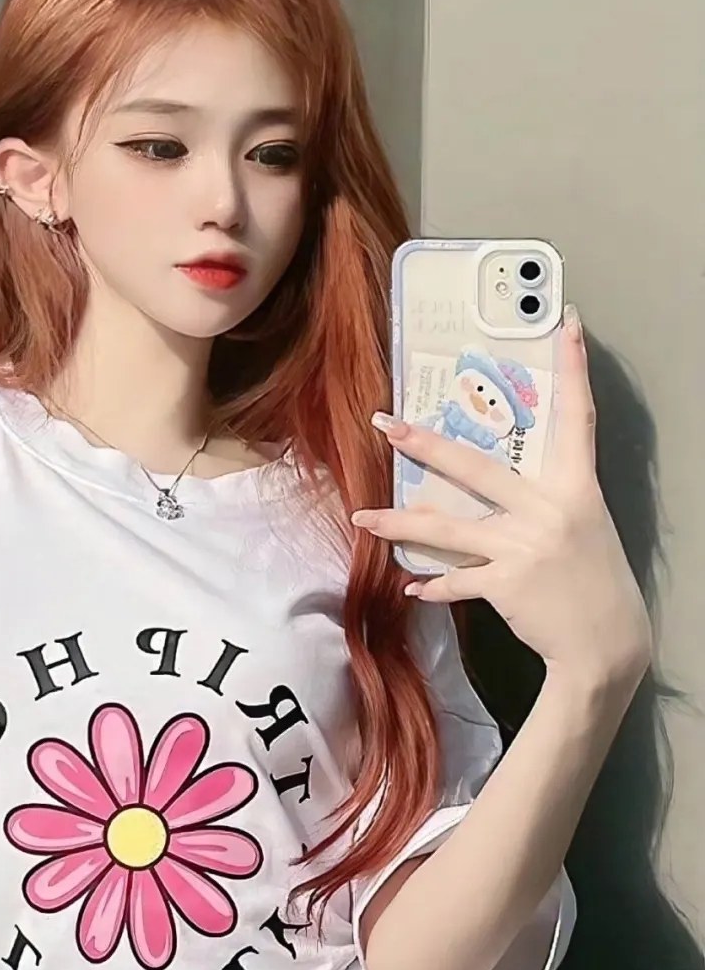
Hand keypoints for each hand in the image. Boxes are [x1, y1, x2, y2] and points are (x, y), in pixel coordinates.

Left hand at [353, 310, 651, 694]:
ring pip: (447, 528)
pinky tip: (412, 587)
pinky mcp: (506, 582)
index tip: (567, 323)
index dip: (574, 368)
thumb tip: (502, 494)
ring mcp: (524, 546)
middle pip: (476, 467)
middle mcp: (548, 509)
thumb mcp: (584, 528)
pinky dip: (434, 585)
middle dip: (425, 445)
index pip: (577, 417)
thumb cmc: (596, 584)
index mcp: (576, 487)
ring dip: (399, 523)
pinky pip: (457, 580)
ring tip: (362, 517)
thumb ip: (547, 503)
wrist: (607, 646)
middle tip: (386, 424)